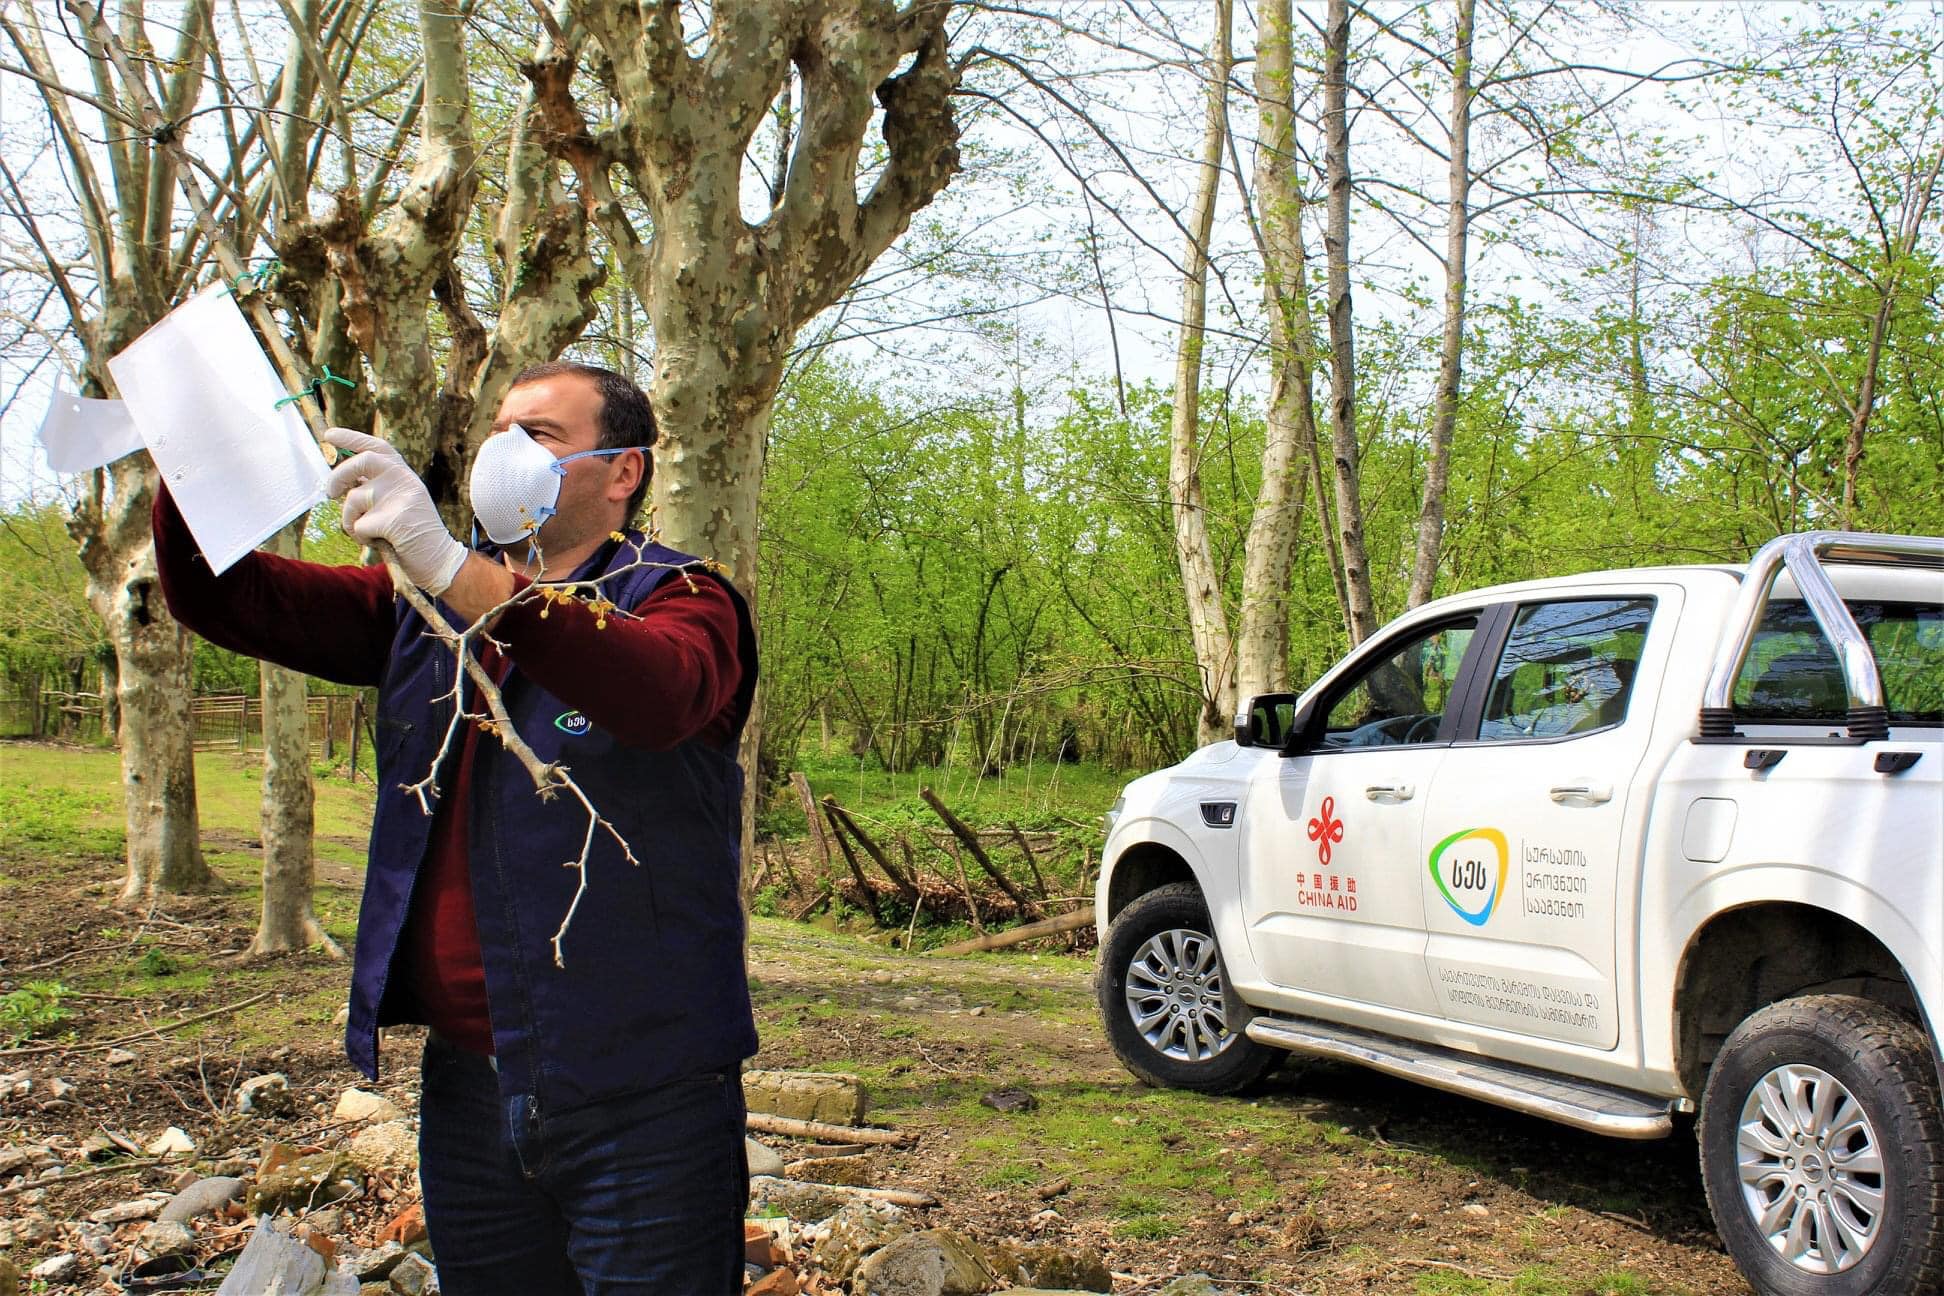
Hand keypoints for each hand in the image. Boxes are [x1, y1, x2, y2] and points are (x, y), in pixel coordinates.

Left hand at [324, 428, 467, 595]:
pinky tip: (380, 542)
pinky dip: (362, 538)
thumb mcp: (399, 502)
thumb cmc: (414, 535)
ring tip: (369, 533)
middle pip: (362, 462)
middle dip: (338, 476)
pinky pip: (358, 525)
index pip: (377, 447)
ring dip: (350, 521)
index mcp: (404, 475)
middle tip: (330, 492)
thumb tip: (344, 482)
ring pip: (353, 499)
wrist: (441, 561)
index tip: (329, 435)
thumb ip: (377, 488)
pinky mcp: (394, 519)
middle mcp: (404, 480)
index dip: (351, 438)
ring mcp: (401, 497)